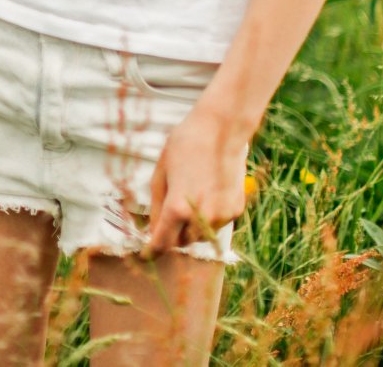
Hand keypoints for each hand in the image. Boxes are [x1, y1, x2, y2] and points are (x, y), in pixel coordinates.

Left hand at [144, 104, 250, 255]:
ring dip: (191, 227)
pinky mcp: (236, 209)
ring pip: (201, 235)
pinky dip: (209, 216)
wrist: (222, 129)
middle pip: (182, 242)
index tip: (147, 254)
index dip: (152, 251)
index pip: (162, 244)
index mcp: (178, 208)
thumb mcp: (161, 173)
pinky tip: (207, 191)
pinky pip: (217, 223)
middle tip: (168, 215)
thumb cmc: (185, 145)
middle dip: (172, 235)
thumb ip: (157, 207)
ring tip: (190, 196)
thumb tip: (153, 231)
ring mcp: (222, 215)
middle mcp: (202, 218)